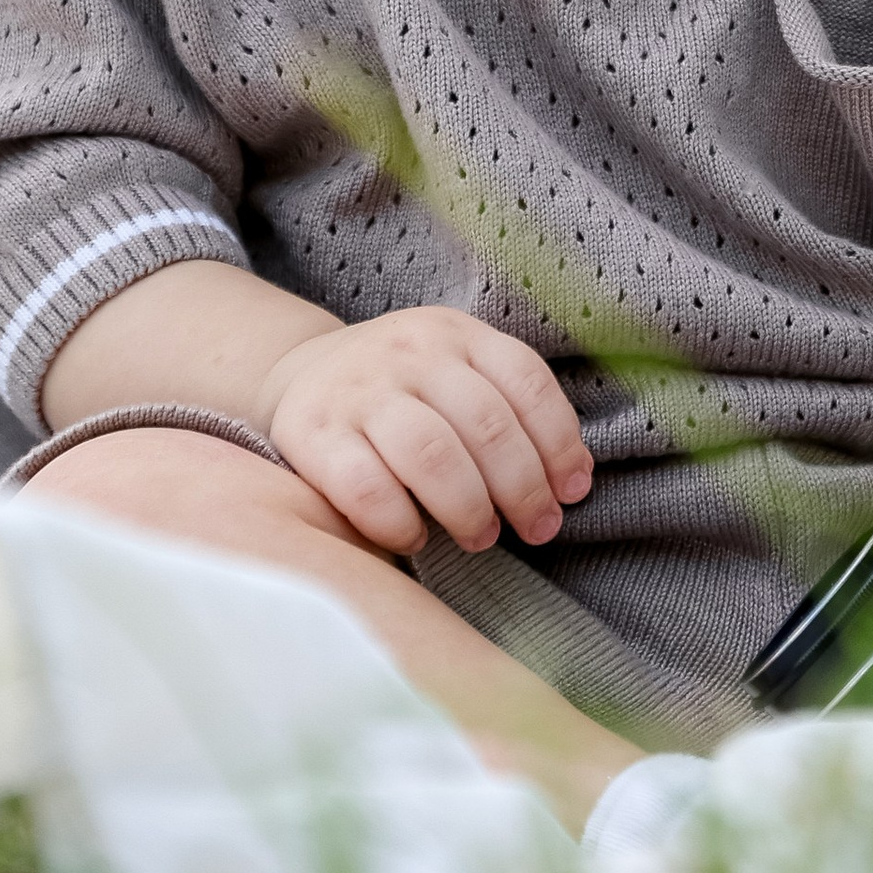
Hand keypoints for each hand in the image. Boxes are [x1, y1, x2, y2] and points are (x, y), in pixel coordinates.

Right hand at [263, 307, 594, 557]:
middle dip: (523, 488)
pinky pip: (365, 487)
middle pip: (486, 424)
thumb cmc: (402, 391)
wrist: (299, 374)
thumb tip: (573, 480)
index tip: (572, 492)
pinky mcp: (311, 432)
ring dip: (469, 508)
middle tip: (536, 530)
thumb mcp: (457, 373)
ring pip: (432, 455)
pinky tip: (415, 538)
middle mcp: (410, 352)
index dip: (559, 443)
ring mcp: (358, 390)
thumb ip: (512, 412)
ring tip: (481, 536)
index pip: (526, 381)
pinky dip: (400, 522)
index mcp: (457, 333)